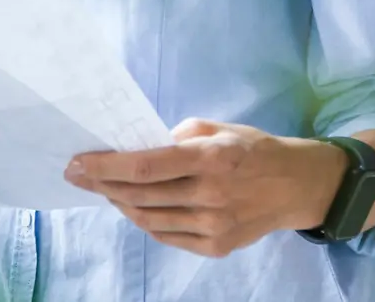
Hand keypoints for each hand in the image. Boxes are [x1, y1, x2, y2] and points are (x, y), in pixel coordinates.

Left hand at [64, 118, 345, 257]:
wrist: (297, 187)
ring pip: (148, 219)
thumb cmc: (254, 150)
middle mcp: (211, 195)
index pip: (145, 167)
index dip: (105, 167)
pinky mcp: (216, 247)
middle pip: (139, 196)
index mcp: (212, 158)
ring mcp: (213, 226)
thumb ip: (178, 137)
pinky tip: (134, 207)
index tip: (77, 163)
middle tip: (78, 175)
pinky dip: (144, 220)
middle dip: (101, 185)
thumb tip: (138, 147)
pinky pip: (166, 235)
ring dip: (119, 203)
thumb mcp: (219, 128)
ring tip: (105, 189)